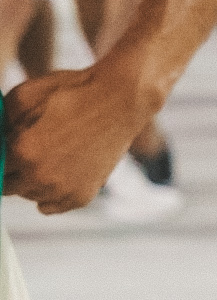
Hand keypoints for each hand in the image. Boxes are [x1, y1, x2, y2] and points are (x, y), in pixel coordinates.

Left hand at [3, 68, 151, 213]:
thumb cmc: (72, 91)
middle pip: (7, 186)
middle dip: (14, 169)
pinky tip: (58, 171)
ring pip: (29, 195)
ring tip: (52, 154)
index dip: (3, 154)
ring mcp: (62, 190)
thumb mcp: (23, 96)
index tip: (13, 148)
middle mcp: (39, 177)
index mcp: (22, 151)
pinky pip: (48, 207)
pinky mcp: (81, 197)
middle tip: (33, 148)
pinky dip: (49, 194)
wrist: (122, 99)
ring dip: (32, 180)